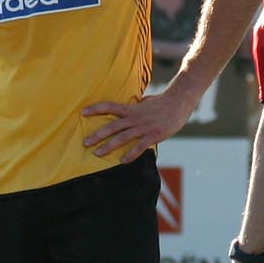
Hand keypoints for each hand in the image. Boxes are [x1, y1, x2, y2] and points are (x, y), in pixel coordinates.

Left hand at [81, 88, 195, 161]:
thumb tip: (138, 103)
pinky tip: (122, 161)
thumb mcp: (148, 101)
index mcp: (132, 109)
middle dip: (97, 135)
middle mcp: (135, 117)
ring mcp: (144, 127)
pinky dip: (130, 155)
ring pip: (122, 137)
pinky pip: (139, 147)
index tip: (83, 112)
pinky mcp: (153, 135)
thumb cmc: (164, 102)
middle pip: (112, 126)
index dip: (96, 109)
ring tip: (97, 154)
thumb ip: (140, 105)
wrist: (180, 101)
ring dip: (108, 146)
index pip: (110, 106)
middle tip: (85, 143)